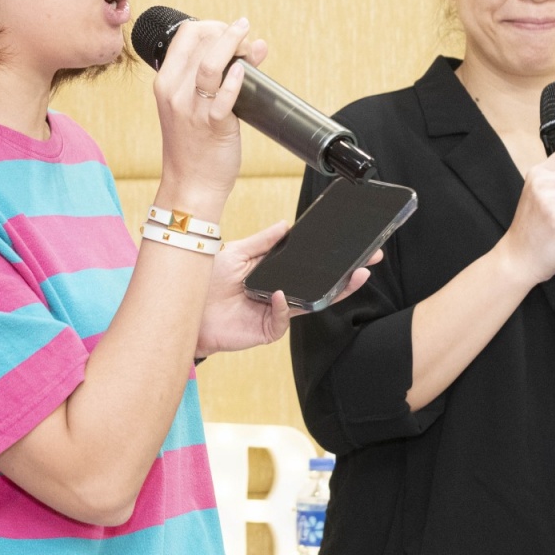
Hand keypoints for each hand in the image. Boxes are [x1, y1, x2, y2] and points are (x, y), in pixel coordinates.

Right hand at [153, 17, 266, 212]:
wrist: (190, 185)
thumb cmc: (194, 145)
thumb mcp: (197, 105)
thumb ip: (221, 74)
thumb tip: (256, 46)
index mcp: (166, 82)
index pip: (186, 34)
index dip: (212, 25)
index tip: (229, 33)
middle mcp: (174, 91)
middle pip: (200, 41)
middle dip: (228, 32)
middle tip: (245, 42)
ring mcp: (191, 108)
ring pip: (210, 63)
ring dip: (234, 44)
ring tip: (251, 44)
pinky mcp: (212, 125)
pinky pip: (223, 96)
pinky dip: (235, 79)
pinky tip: (244, 70)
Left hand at [193, 220, 377, 357]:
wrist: (186, 309)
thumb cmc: (207, 281)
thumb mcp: (237, 252)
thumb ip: (263, 241)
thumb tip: (286, 225)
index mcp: (276, 274)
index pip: (310, 266)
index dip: (332, 259)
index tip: (353, 247)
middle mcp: (281, 293)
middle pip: (320, 285)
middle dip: (347, 275)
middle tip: (369, 261)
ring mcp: (276, 312)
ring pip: (312, 304)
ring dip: (334, 291)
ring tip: (352, 277)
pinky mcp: (267, 329)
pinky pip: (282, 319)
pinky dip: (282, 307)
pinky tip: (280, 295)